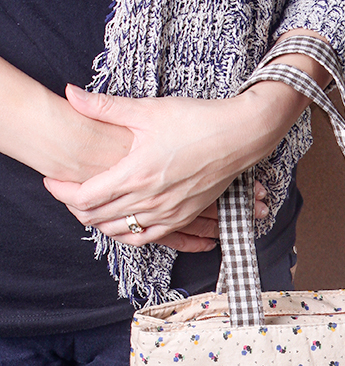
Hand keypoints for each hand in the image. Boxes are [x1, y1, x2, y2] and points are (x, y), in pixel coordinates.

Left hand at [43, 82, 305, 250]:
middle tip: (68, 195)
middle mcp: (151, 199)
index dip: (63, 192)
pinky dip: (132, 235)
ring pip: (124, 232)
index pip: (86, 196)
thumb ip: (105, 107)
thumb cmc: (196, 121)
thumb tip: (70, 95)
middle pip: (100, 217)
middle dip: (77, 208)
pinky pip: (151, 238)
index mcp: (136, 173)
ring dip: (103, 224)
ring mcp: (169, 212)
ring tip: (92, 212)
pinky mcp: (184, 216)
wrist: (237, 137)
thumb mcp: (148, 111)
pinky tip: (125, 226)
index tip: (54, 182)